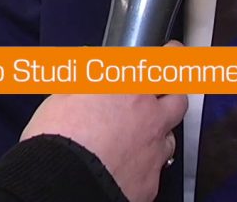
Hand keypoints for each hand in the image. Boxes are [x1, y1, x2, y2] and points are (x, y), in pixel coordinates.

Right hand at [21, 44, 187, 201]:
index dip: (171, 54)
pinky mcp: (151, 183)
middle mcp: (149, 118)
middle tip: (160, 94)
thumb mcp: (62, 95)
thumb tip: (84, 73)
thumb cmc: (58, 138)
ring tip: (135, 138)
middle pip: (178, 100)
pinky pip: (155, 170)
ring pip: (169, 138)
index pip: (165, 61)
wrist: (62, 184)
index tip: (172, 51)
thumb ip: (82, 80)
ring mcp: (154, 152)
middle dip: (172, 95)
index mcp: (130, 89)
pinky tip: (126, 167)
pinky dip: (144, 166)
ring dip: (157, 134)